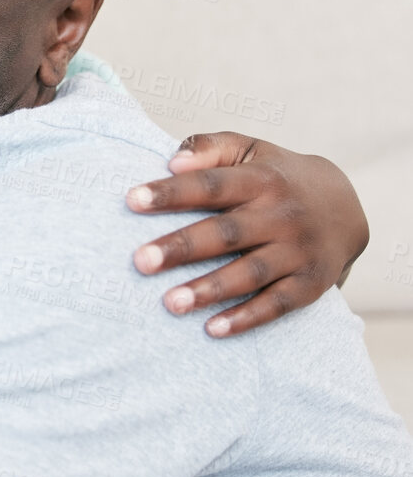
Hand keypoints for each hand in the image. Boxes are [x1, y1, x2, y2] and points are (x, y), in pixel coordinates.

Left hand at [127, 131, 368, 336]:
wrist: (345, 207)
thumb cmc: (275, 176)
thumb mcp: (249, 150)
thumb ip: (210, 147)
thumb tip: (171, 161)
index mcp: (262, 180)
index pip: (211, 185)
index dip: (172, 193)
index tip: (131, 201)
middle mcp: (282, 216)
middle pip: (227, 233)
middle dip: (183, 248)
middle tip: (140, 262)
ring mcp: (299, 251)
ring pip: (251, 273)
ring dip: (210, 289)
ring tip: (169, 303)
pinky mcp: (311, 283)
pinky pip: (278, 304)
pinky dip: (247, 318)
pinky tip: (211, 329)